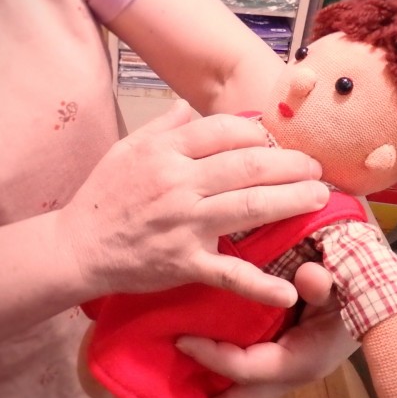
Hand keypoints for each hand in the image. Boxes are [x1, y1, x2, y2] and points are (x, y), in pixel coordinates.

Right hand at [56, 100, 328, 306]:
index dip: (258, 133)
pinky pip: (228, 274)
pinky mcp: (184, 263)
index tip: (275, 141)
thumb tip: (189, 106)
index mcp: (165, 152)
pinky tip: (288, 292)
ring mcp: (184, 224)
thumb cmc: (103, 195)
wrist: (78, 246)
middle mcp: (179, 183)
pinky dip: (259, 285)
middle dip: (290, 164)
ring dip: (291, 201)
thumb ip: (162, 127)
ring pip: (249, 207)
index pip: (225, 131)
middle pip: (248, 166)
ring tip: (319, 196)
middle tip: (315, 168)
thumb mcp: (126, 149)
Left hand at [176, 263, 354, 397]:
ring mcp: (293, 363)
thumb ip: (326, 285)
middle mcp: (295, 368)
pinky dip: (233, 368)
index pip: (248, 367)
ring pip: (251, 385)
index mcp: (303, 358)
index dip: (214, 357)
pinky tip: (212, 358)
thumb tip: (310, 277)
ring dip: (221, 386)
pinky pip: (256, 368)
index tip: (183, 341)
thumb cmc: (361, 290)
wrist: (382, 297)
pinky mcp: (291, 352)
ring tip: (186, 383)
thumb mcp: (346, 285)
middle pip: (247, 394)